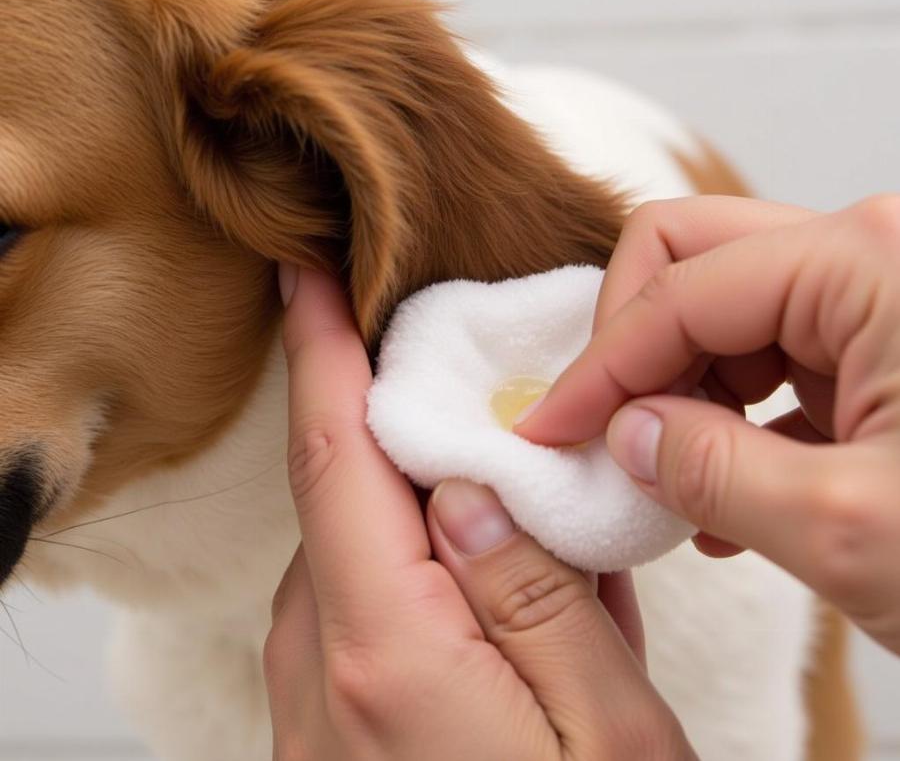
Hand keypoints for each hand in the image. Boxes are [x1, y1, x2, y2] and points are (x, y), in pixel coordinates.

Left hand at [264, 267, 694, 760]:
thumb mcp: (609, 737)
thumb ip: (538, 600)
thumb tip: (470, 486)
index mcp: (388, 653)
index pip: (334, 462)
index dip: (319, 353)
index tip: (308, 275)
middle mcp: (320, 670)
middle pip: (351, 500)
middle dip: (411, 438)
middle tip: (493, 416)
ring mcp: (308, 703)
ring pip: (358, 554)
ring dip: (427, 521)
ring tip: (528, 551)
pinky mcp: (320, 726)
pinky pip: (357, 612)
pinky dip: (417, 581)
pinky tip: (497, 616)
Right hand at [517, 195, 899, 654]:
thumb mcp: (853, 531)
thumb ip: (709, 471)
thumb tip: (623, 434)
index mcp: (868, 263)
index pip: (677, 292)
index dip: (597, 368)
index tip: (546, 431)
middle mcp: (869, 254)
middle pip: (691, 257)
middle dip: (632, 343)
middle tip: (605, 425)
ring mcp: (876, 297)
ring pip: (722, 309)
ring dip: (674, 386)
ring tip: (662, 474)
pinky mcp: (880, 347)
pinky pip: (767, 356)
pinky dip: (724, 412)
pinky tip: (716, 487)